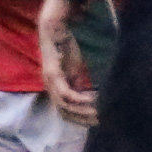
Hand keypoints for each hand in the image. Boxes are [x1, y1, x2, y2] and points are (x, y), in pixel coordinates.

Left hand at [38, 0, 97, 125]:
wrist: (55, 30)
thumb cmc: (65, 48)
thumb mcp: (74, 70)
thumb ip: (78, 84)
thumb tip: (87, 99)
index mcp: (55, 89)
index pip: (65, 113)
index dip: (80, 119)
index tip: (98, 121)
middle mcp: (50, 88)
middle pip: (64, 113)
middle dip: (83, 119)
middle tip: (101, 121)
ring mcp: (50, 82)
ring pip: (65, 106)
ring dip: (83, 111)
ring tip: (100, 112)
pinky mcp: (53, 74)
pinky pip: (66, 93)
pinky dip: (79, 99)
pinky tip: (93, 98)